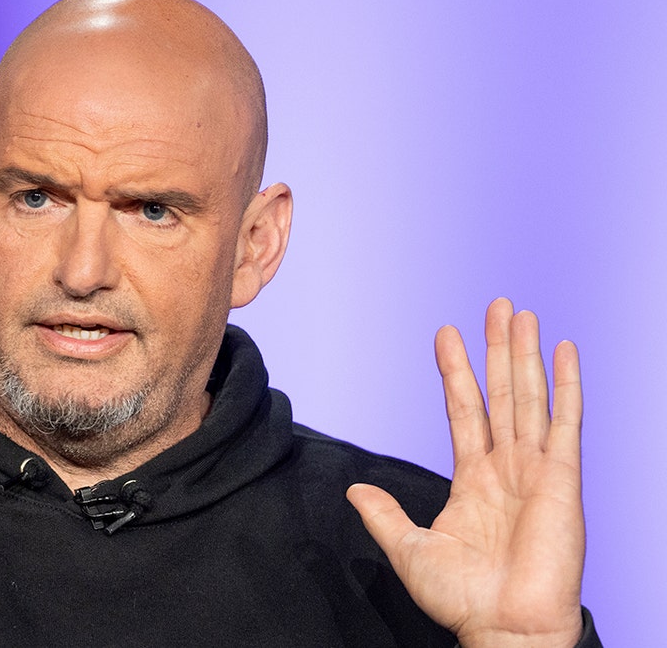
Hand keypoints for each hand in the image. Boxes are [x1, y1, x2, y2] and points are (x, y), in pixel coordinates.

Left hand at [346, 298, 583, 646]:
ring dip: (525, 354)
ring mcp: (536, 470)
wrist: (501, 628)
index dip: (455, 372)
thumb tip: (354, 491)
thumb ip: (383, 515)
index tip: (446, 334)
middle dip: (497, 349)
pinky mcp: (563, 480)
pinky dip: (567, 385)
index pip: (463, 410)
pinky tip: (564, 350)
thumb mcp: (409, 548)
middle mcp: (506, 468)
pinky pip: (566, 423)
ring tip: (521, 313)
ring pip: (530, 397)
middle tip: (496, 304)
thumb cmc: (462, 598)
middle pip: (501, 393)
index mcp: (473, 480)